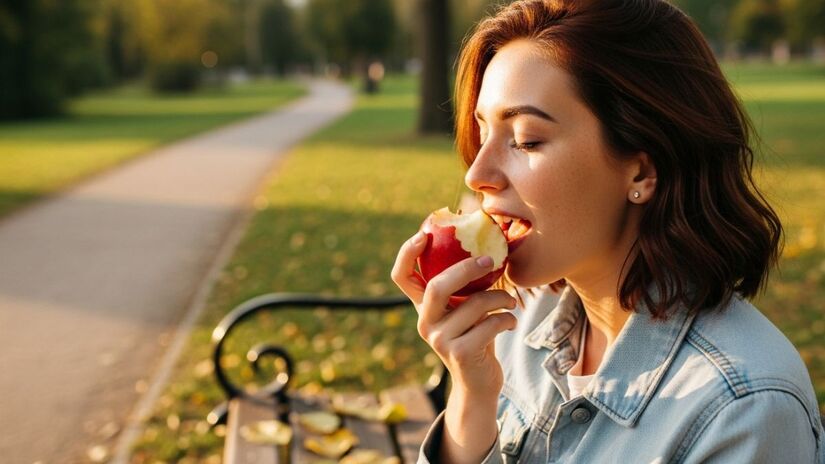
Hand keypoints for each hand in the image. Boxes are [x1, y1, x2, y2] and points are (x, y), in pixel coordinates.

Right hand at [391, 230, 517, 399]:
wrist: (479, 384)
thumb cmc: (476, 338)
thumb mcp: (465, 311)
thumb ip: (465, 288)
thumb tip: (487, 248)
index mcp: (423, 307)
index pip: (402, 277)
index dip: (407, 253)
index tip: (424, 234)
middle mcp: (425, 322)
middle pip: (437, 286)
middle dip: (466, 268)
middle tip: (490, 261)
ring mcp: (440, 340)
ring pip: (474, 304)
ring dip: (500, 298)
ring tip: (511, 302)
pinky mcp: (460, 353)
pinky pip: (489, 324)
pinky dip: (506, 318)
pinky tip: (511, 322)